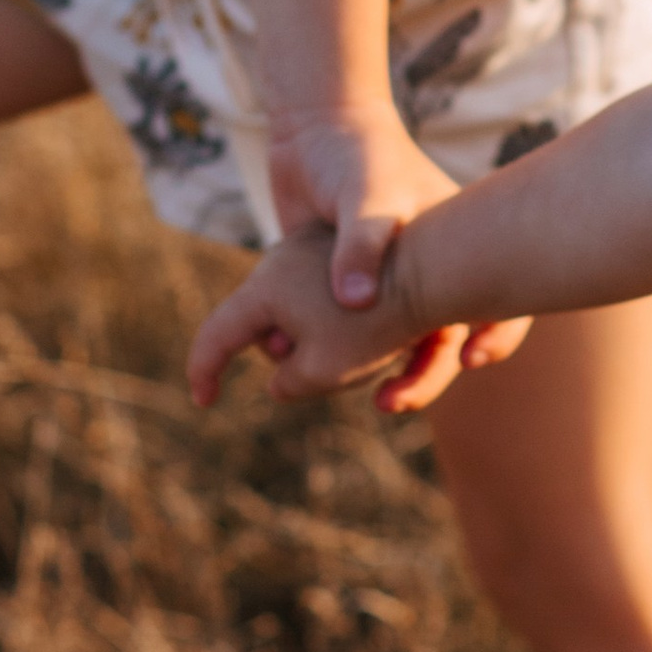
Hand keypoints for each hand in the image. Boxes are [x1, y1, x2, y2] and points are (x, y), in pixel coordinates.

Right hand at [187, 221, 423, 409]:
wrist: (446, 259)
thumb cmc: (382, 318)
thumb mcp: (327, 368)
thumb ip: (292, 382)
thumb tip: (282, 382)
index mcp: (270, 285)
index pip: (221, 332)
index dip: (205, 369)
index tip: (204, 400)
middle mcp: (289, 261)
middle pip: (275, 329)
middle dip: (296, 362)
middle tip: (336, 373)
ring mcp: (322, 252)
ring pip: (311, 320)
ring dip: (334, 350)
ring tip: (376, 355)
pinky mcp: (356, 253)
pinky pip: (340, 304)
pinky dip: (355, 330)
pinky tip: (392, 339)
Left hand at [265, 102, 530, 404]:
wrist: (313, 131)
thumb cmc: (357, 153)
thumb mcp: (365, 190)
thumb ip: (361, 242)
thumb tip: (356, 301)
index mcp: (453, 248)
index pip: (499, 296)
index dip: (499, 332)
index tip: (474, 358)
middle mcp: (429, 272)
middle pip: (443, 337)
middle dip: (424, 375)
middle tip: (393, 401)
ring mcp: (389, 285)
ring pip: (395, 345)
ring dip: (380, 371)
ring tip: (360, 392)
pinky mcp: (348, 292)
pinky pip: (350, 337)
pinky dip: (333, 355)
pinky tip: (305, 361)